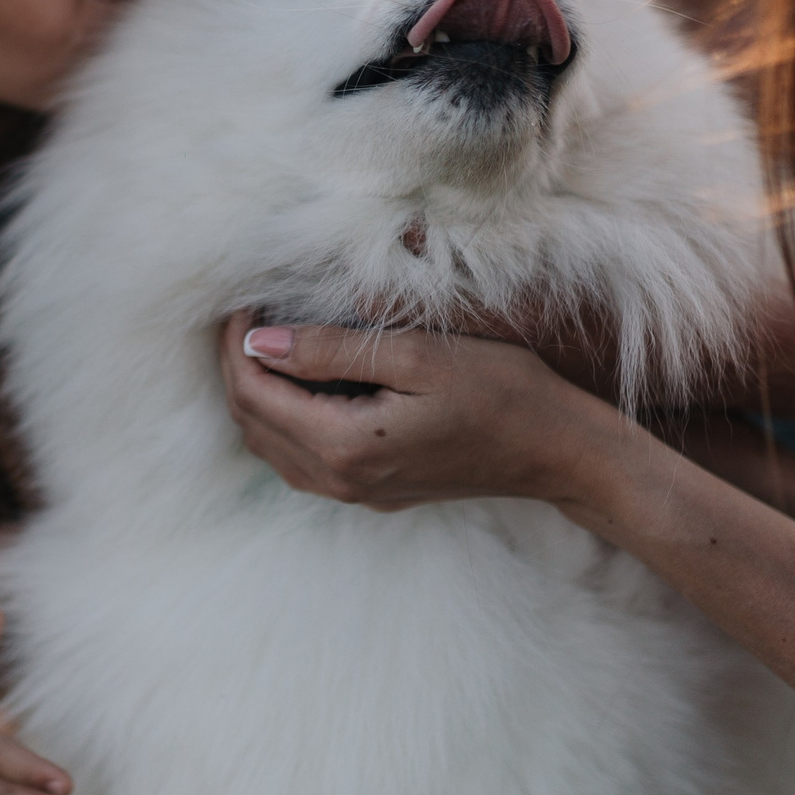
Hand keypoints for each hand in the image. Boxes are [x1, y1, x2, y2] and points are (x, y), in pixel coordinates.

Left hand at [219, 315, 634, 513]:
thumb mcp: (416, 356)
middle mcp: (342, 481)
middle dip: (239, 366)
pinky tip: (303, 378)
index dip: (237, 344)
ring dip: (258, 393)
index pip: (255, 394)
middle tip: (250, 314)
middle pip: (252, 423)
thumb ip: (330, 350)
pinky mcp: (372, 491)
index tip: (246, 302)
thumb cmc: (502, 391)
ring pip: (271, 445)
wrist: (558, 450)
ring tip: (270, 339)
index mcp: (347, 446)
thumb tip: (261, 342)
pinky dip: (286, 416)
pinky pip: (301, 458)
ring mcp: (356, 493)